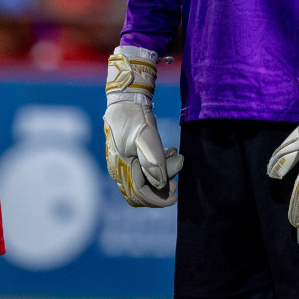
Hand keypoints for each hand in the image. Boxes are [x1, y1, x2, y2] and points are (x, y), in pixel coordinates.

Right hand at [103, 45, 181, 206]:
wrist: (126, 99)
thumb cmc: (134, 118)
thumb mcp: (146, 137)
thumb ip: (154, 162)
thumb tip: (161, 184)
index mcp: (122, 168)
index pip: (140, 194)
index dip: (159, 199)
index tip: (176, 196)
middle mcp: (120, 169)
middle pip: (141, 192)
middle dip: (161, 190)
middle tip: (177, 182)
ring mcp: (124, 163)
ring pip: (145, 180)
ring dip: (163, 173)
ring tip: (176, 156)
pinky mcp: (130, 155)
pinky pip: (145, 169)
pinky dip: (160, 165)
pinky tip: (170, 151)